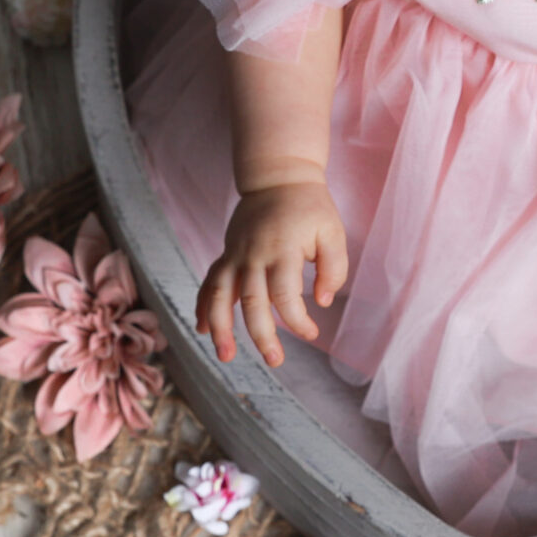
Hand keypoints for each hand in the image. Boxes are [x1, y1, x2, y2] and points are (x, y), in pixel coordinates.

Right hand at [198, 180, 346, 366]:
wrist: (277, 177)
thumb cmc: (310, 208)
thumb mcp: (333, 232)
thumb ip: (334, 268)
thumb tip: (321, 302)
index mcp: (284, 250)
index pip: (286, 296)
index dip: (298, 321)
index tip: (311, 333)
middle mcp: (254, 255)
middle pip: (252, 302)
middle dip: (261, 335)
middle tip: (275, 360)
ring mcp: (236, 255)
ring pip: (221, 295)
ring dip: (221, 327)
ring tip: (225, 355)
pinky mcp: (227, 254)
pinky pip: (210, 282)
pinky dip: (204, 306)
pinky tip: (202, 328)